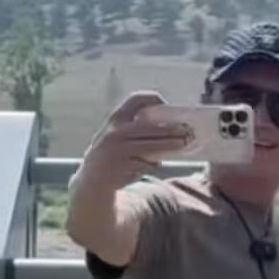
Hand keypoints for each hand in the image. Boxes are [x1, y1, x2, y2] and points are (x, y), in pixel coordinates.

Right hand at [81, 90, 195, 187]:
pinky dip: (154, 164)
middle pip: (150, 127)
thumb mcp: (115, 134)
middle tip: (186, 130)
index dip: (153, 99)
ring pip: (151, 147)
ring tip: (183, 144)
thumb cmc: (110, 152)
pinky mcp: (125, 167)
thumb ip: (133, 126)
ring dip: (170, 146)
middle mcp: (116, 133)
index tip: (166, 105)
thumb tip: (167, 125)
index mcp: (115, 119)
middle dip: (171, 129)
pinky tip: (156, 164)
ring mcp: (120, 151)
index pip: (135, 100)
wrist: (92, 179)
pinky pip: (147, 164)